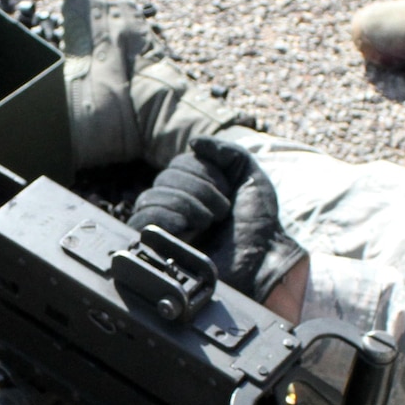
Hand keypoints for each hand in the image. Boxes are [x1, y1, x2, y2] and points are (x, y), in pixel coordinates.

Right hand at [129, 136, 305, 302]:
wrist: (262, 261)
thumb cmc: (259, 225)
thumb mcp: (249, 176)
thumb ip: (226, 151)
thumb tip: (193, 143)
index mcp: (194, 188)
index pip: (179, 163)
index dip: (204, 173)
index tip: (228, 194)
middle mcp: (177, 205)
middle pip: (164, 178)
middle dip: (199, 191)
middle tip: (221, 213)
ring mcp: (166, 227)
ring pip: (151, 196)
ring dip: (187, 206)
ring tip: (208, 223)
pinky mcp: (158, 248)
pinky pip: (142, 221)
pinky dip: (164, 218)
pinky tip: (185, 227)